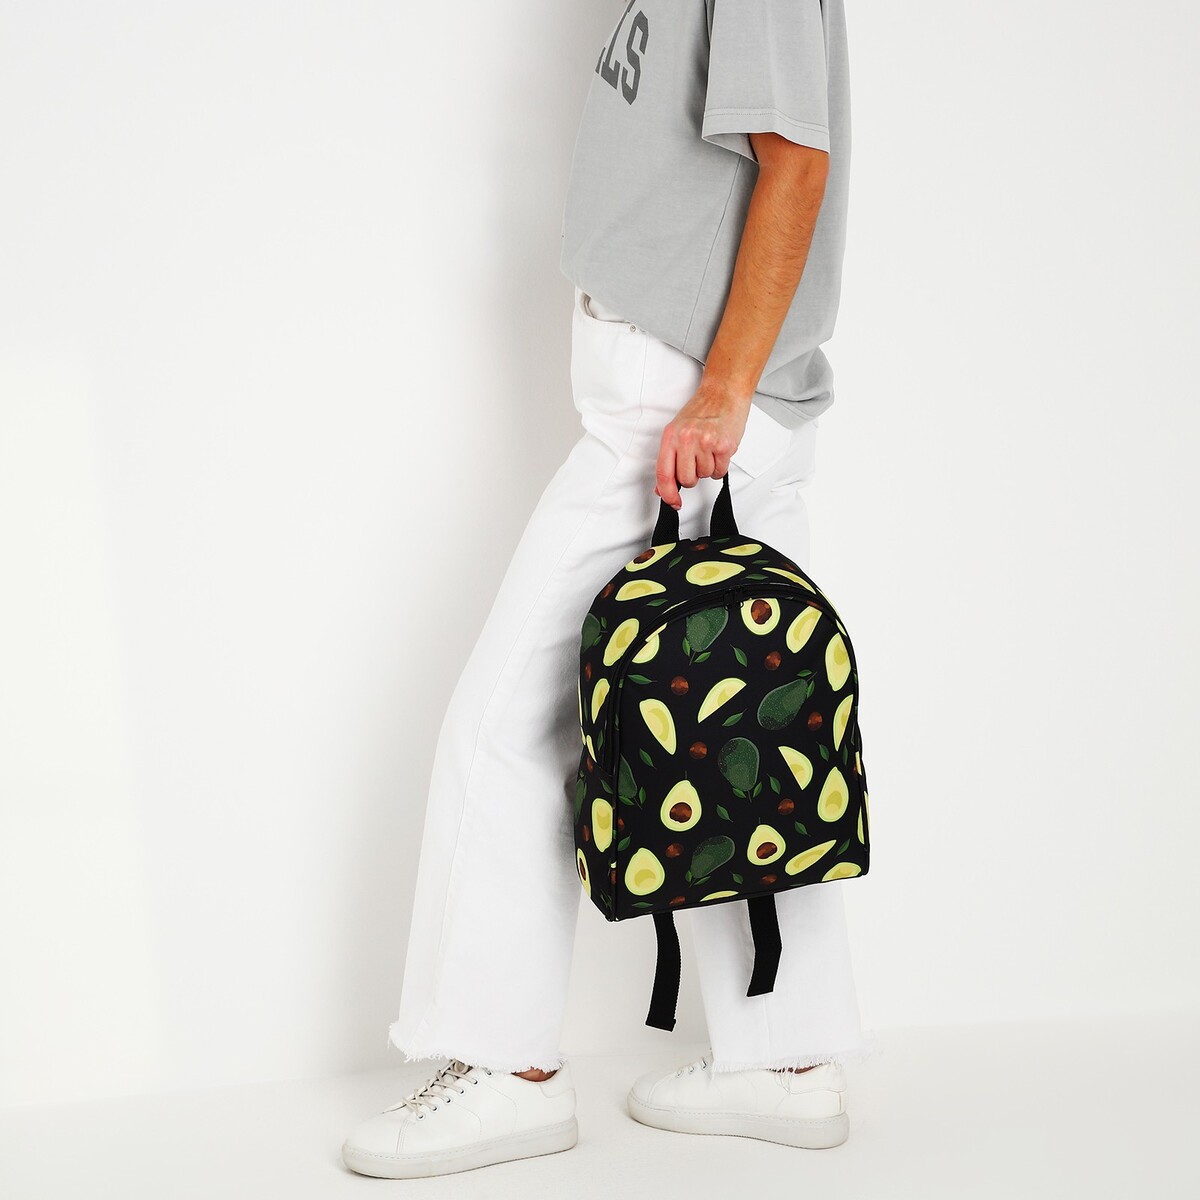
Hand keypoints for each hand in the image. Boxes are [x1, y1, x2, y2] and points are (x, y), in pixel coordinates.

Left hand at [654, 377, 752, 509]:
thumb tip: (662, 486)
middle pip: (686, 479)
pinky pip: (720, 471)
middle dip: (693, 476)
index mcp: (671, 436)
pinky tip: (719, 450)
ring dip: (708, 467)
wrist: (723, 393)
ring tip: (710, 448)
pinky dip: (720, 465)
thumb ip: (669, 459)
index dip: (667, 493)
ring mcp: (706, 442)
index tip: (672, 502)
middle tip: (697, 460)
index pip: (664, 474)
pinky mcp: (724, 446)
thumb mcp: (677, 430)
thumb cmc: (702, 410)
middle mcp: (686, 439)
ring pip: (705, 476)